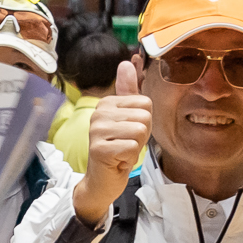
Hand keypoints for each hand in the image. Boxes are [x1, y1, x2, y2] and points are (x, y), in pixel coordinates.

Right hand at [76, 59, 150, 222]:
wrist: (102, 180)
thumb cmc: (118, 149)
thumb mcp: (127, 118)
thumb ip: (129, 91)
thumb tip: (127, 61)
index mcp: (107, 103)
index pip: (146, 104)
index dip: (144, 123)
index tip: (129, 134)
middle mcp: (99, 113)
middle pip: (145, 117)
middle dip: (142, 136)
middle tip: (125, 145)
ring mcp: (97, 131)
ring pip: (140, 132)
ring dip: (136, 148)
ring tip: (122, 152)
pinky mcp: (99, 149)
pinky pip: (132, 147)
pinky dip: (129, 158)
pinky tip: (118, 161)